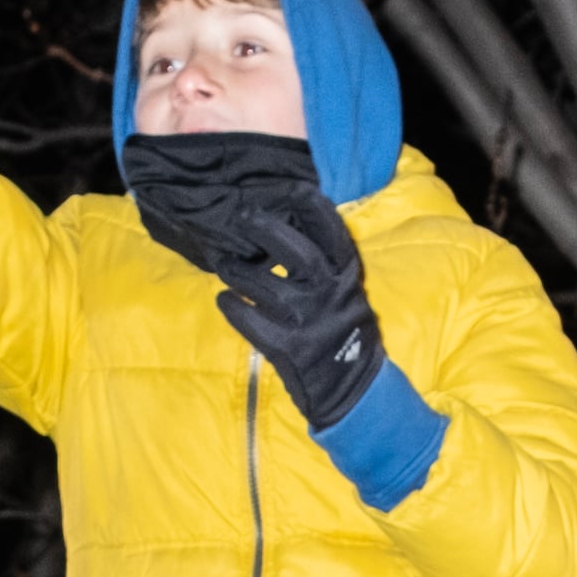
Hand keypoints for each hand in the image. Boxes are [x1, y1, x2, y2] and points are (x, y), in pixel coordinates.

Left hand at [127, 132, 380, 428]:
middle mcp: (329, 293)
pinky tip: (225, 300)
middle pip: (295, 250)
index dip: (310, 205)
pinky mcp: (289, 347)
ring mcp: (308, 321)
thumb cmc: (344, 334)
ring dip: (237, 271)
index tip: (289, 188)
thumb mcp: (346, 294)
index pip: (332, 231)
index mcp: (346, 277)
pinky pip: (250, 319)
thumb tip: (288, 229)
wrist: (352, 388)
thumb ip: (325, 266)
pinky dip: (232, 307)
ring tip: (223, 264)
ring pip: (263, 284)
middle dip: (264, 227)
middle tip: (241, 215)